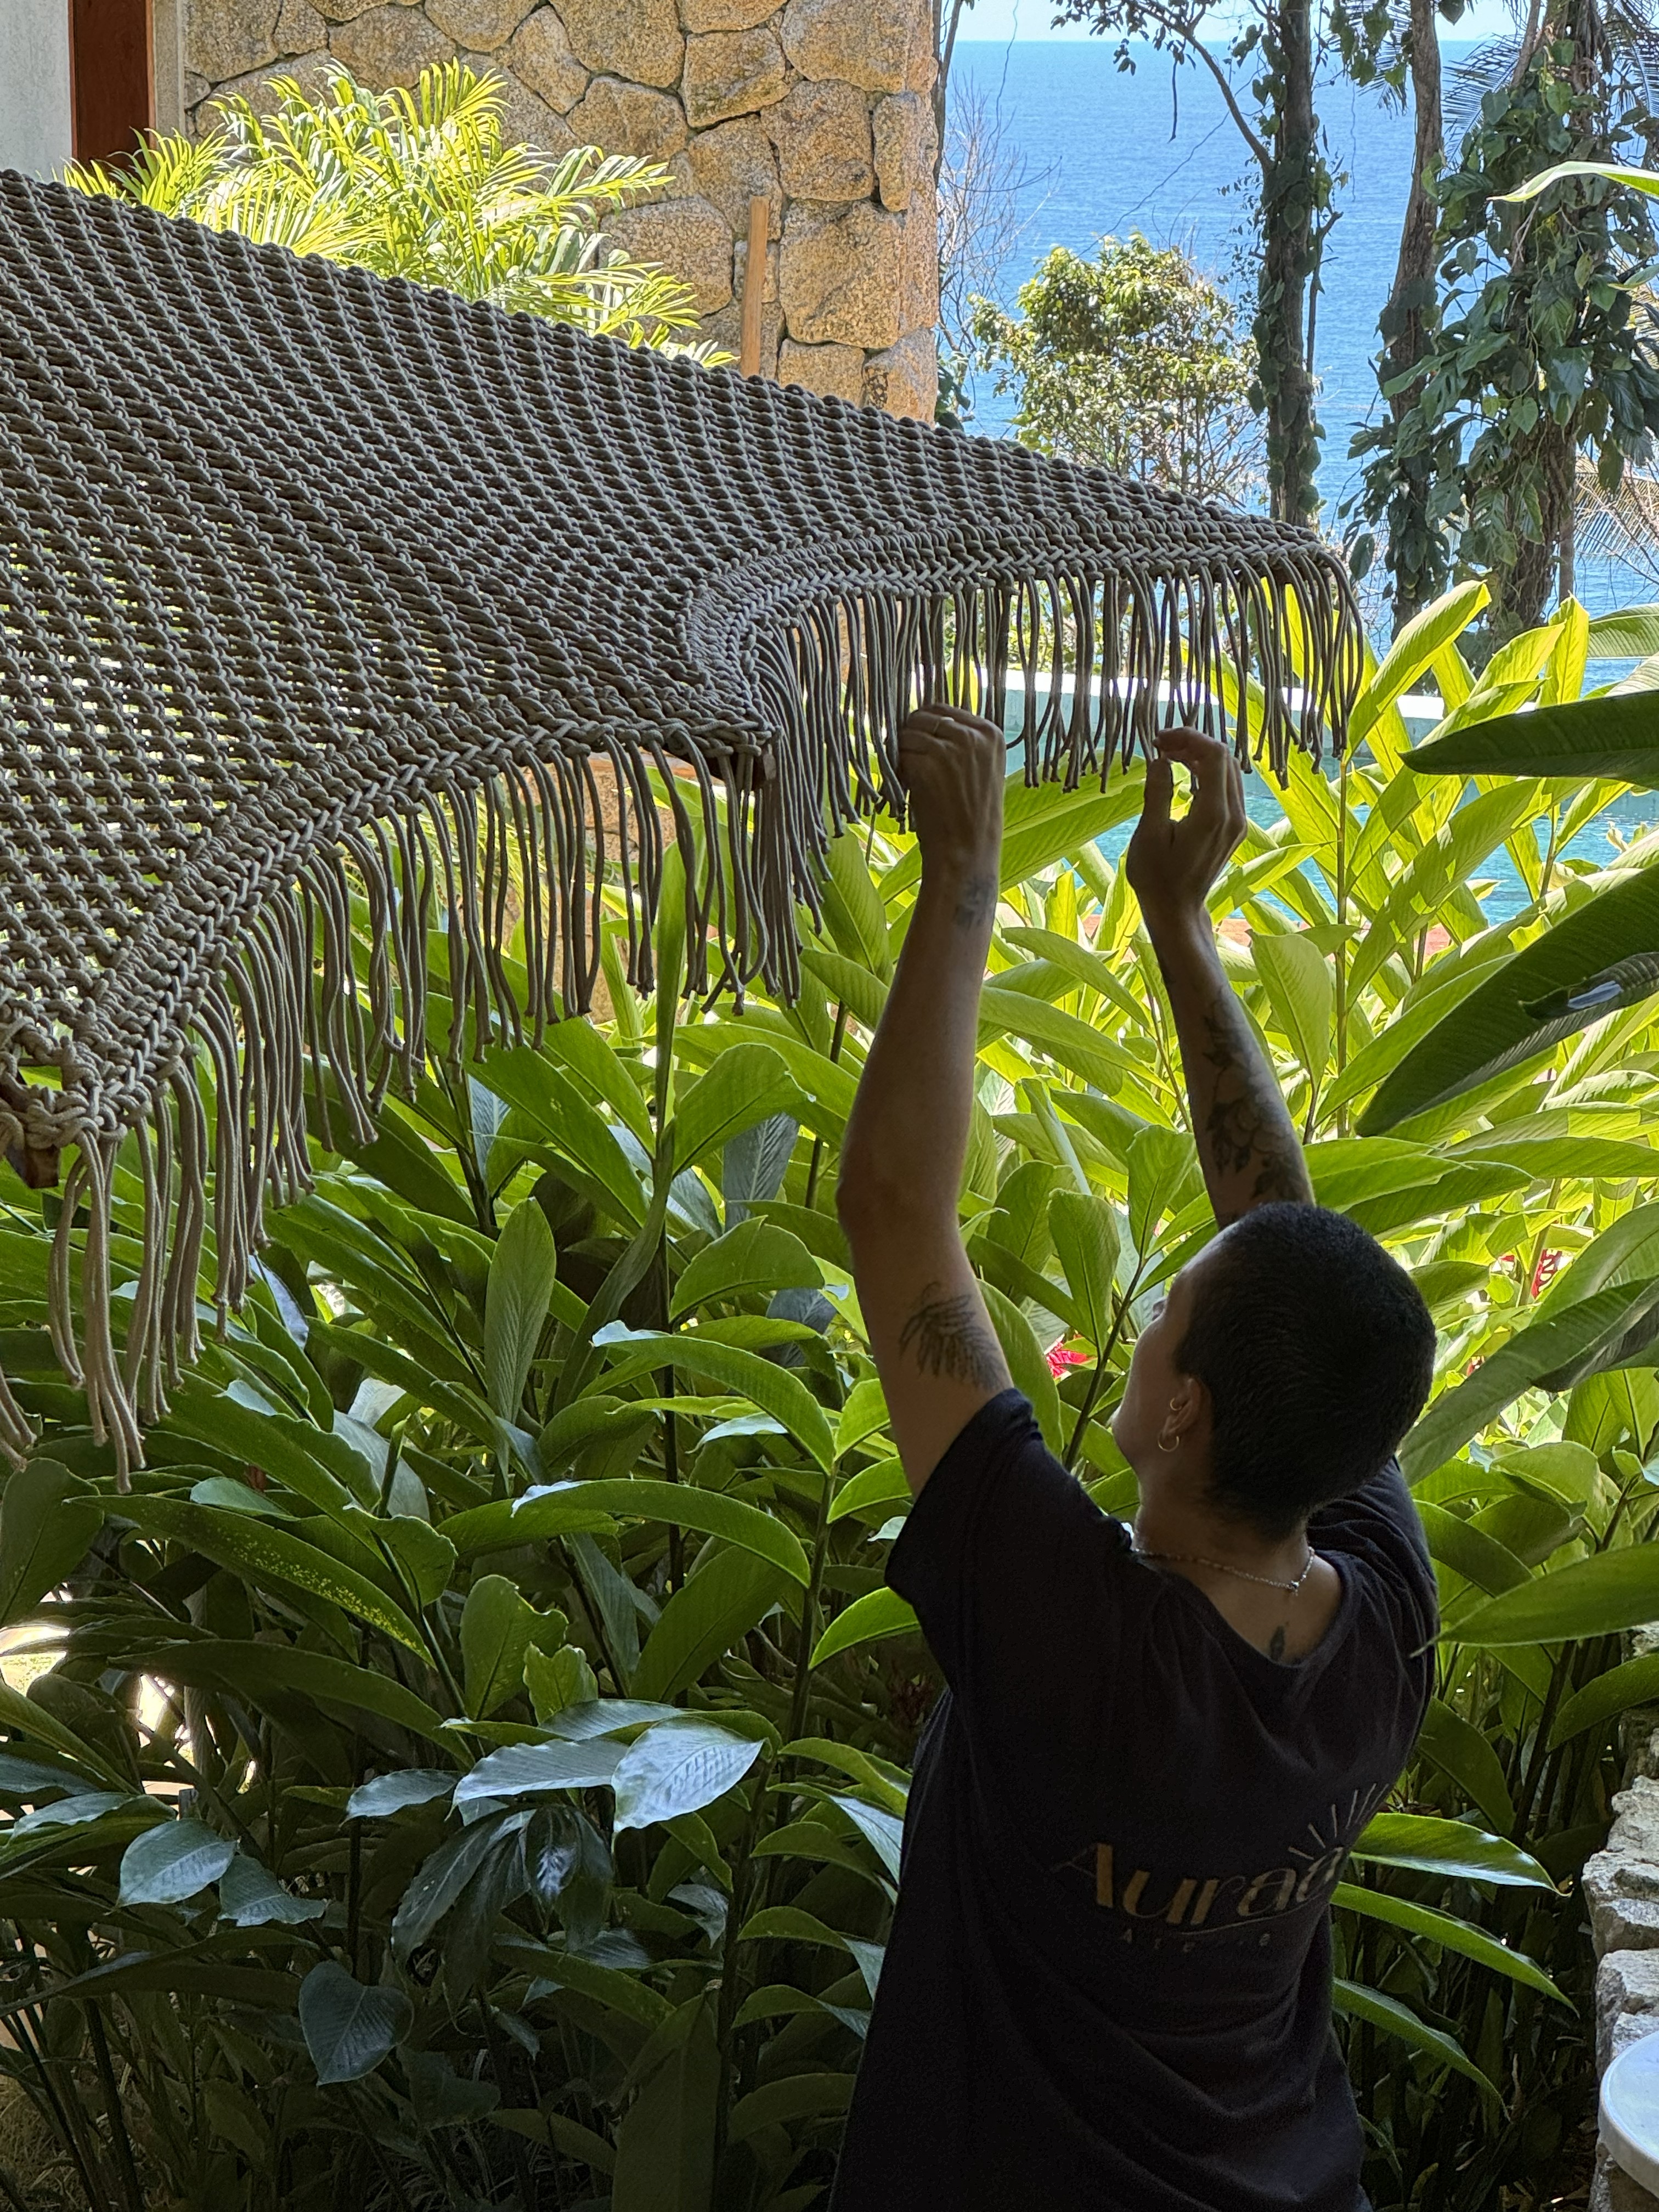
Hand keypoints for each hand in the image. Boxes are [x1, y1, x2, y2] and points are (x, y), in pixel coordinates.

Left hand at [898, 703, 1005, 895]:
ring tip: (911, 779)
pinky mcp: (926, 763)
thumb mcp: (981, 769)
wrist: (967, 850)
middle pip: (922, 717)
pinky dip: (897, 770)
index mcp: (990, 733)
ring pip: (907, 734)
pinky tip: (908, 789)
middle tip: (912, 763)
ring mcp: (949, 748)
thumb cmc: (972, 816)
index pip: (944, 709)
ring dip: (902, 754)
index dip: (925, 724)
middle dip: (911, 737)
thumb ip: (963, 742)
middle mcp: (972, 735)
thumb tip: (926, 721)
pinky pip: (899, 754)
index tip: (921, 743)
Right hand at [1125, 728, 1245, 941]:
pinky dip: (1207, 771)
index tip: (1159, 740)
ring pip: (1228, 770)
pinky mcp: (1235, 827)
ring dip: (1201, 755)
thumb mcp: (1148, 835)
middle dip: (1194, 743)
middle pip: (1224, 758)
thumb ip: (1158, 792)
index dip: (1188, 737)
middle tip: (1161, 745)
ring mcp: (1238, 822)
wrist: (1177, 910)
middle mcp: (1233, 815)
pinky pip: (1227, 786)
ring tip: (1169, 755)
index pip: (1214, 755)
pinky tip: (1185, 772)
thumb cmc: (1157, 878)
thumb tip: (1160, 759)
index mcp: (1213, 815)